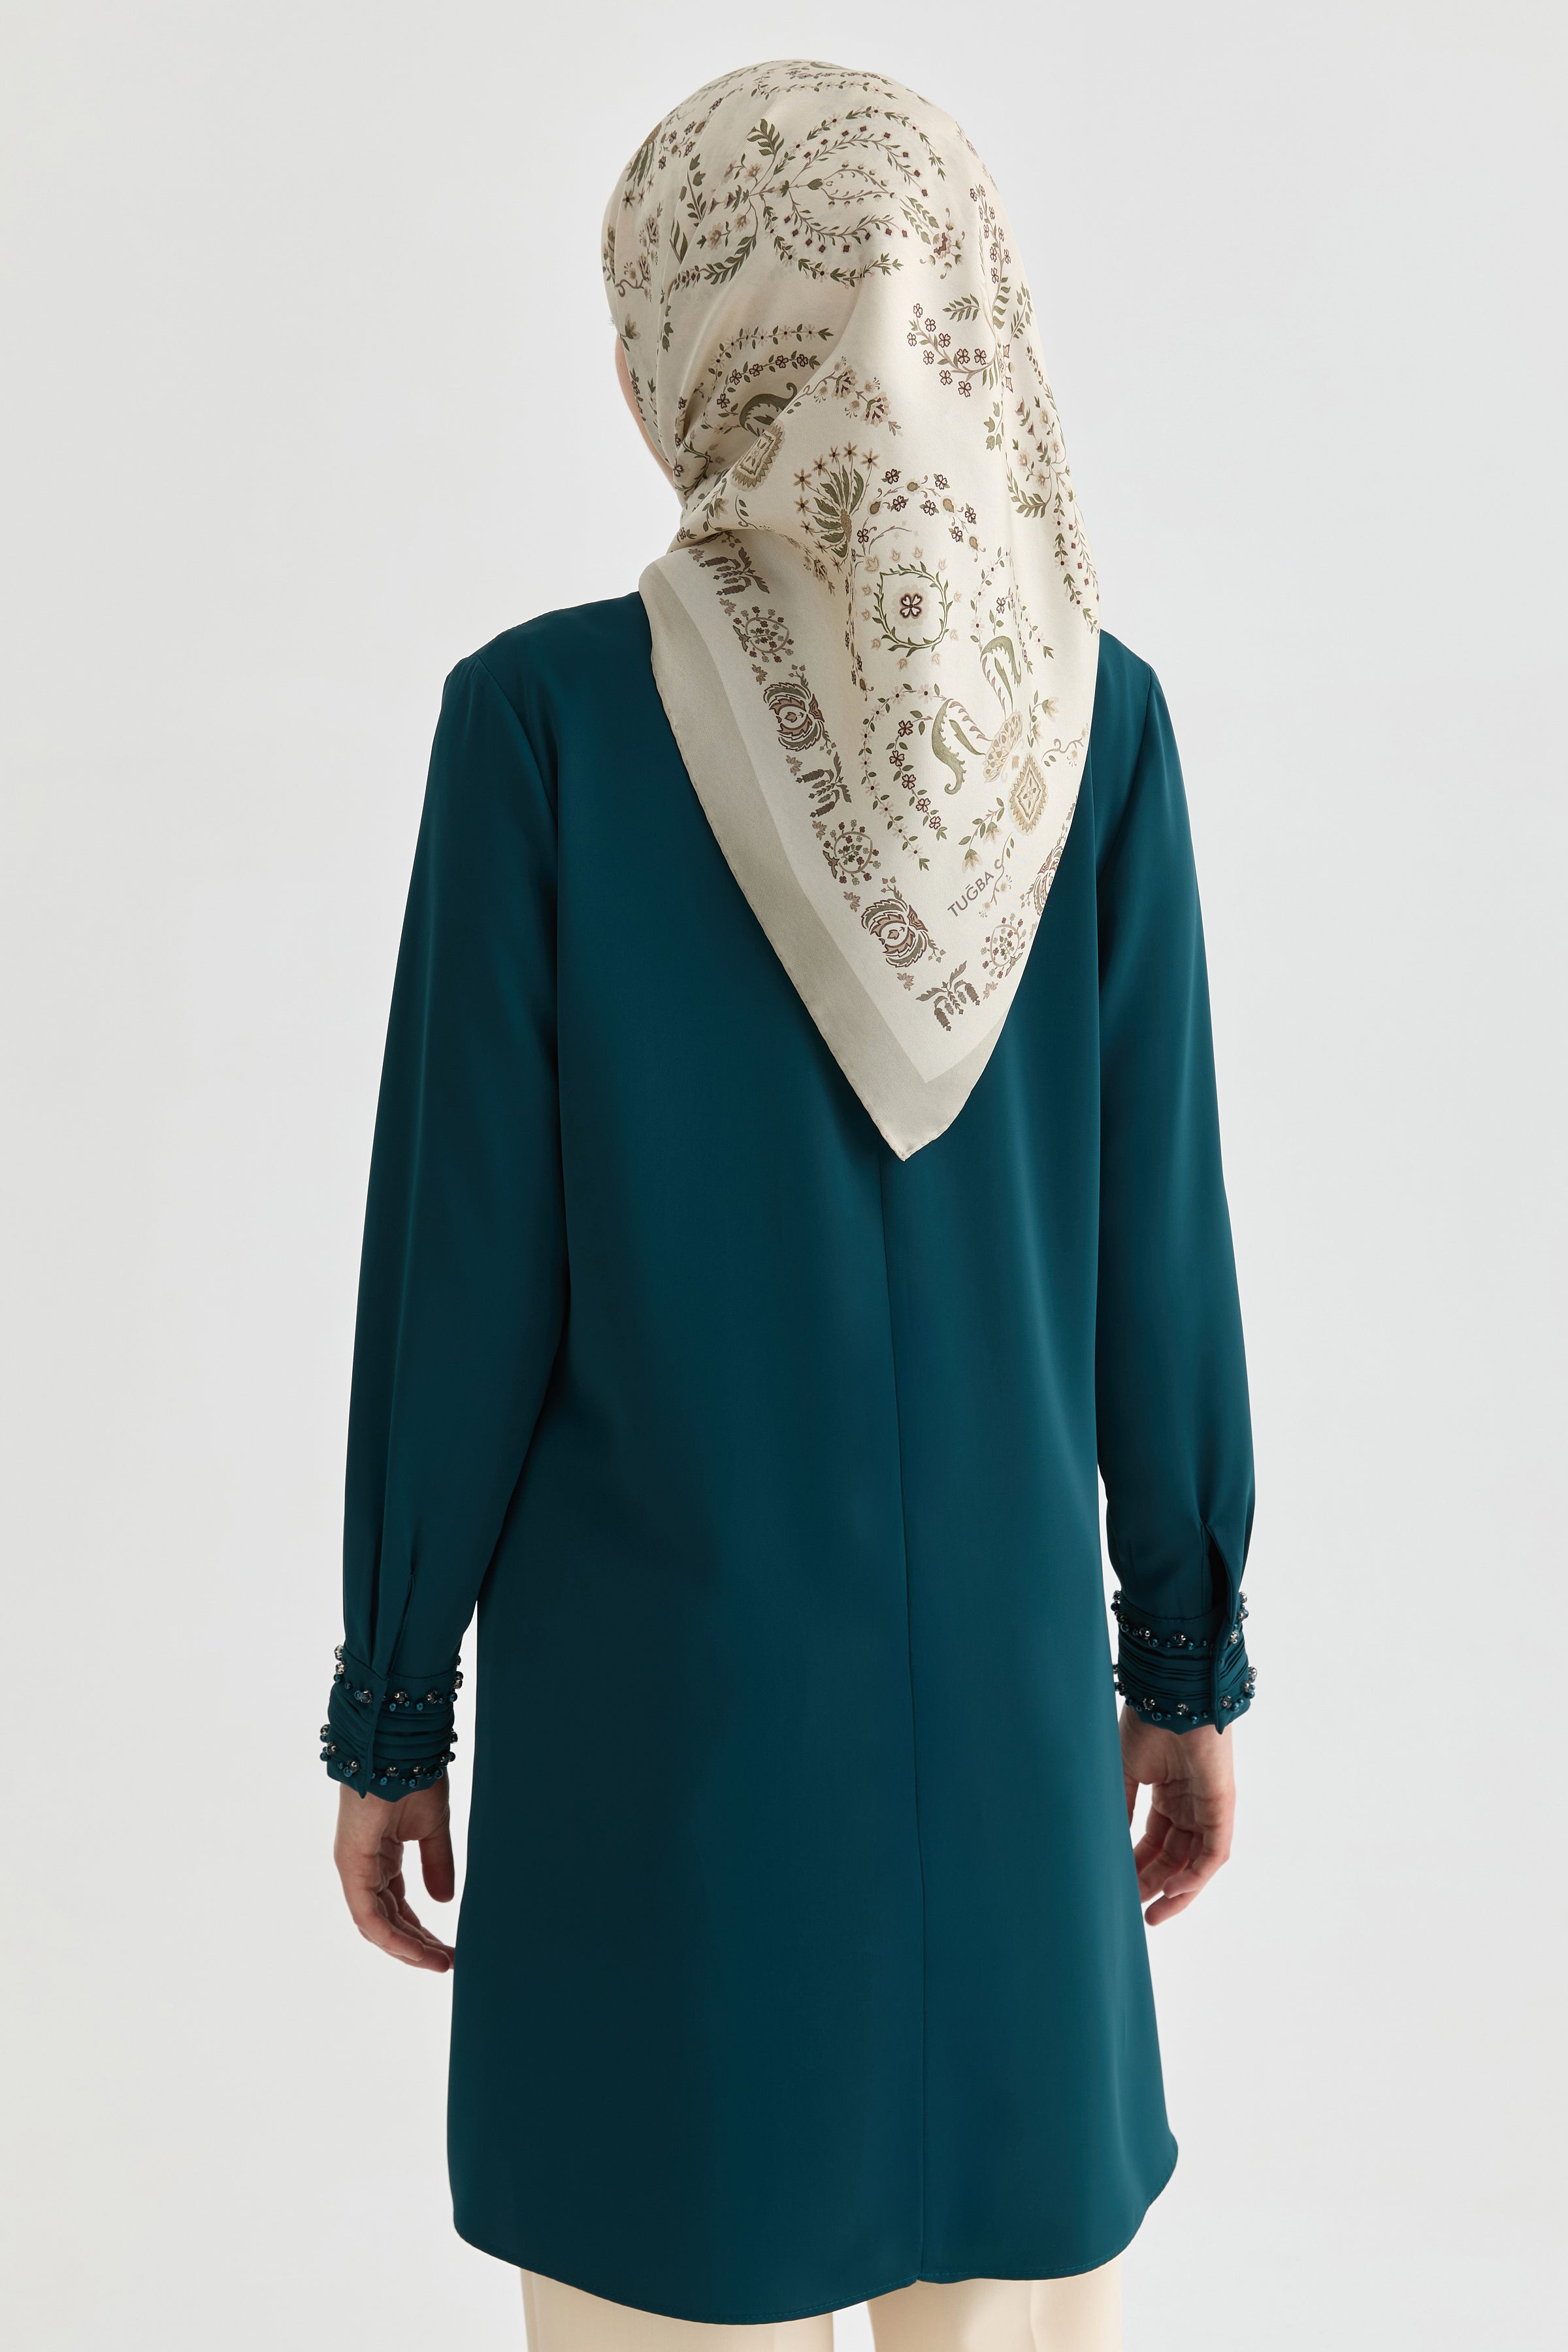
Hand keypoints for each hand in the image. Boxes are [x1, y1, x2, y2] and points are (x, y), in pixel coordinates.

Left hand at [333, 1777, 456, 1971]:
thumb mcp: (433, 1827)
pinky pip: (369, 1913)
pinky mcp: (351, 1863)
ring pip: (377, 1924)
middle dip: (418, 1944)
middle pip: (388, 1920)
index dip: (421, 1930)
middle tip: (448, 1961)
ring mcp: (354, 1866)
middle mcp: (363, 1866)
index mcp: (380, 1856)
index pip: (397, 1906)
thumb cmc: (414, 1773)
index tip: (449, 1948)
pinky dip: (392, 1936)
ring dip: (408, 1947)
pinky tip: (417, 1950)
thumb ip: (437, 1863)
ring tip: (439, 1962)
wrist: (400, 1743)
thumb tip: (443, 1901)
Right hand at [1120, 1707, 1235, 1924]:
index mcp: (1168, 1792)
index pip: (1156, 1840)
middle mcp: (1190, 1802)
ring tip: (1152, 1913)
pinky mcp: (1222, 1805)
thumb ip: (1121, 1809)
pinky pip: (1213, 1851)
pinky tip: (1172, 1890)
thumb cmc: (1146, 1724)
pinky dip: (1196, 1874)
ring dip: (1176, 1889)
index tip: (1119, 1888)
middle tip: (1134, 1910)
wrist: (1169, 1696)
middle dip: (1155, 1884)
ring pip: (1195, 1860)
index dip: (1139, 1866)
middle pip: (1175, 1855)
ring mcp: (1207, 1805)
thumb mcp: (1123, 1773)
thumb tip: (1108, 1845)